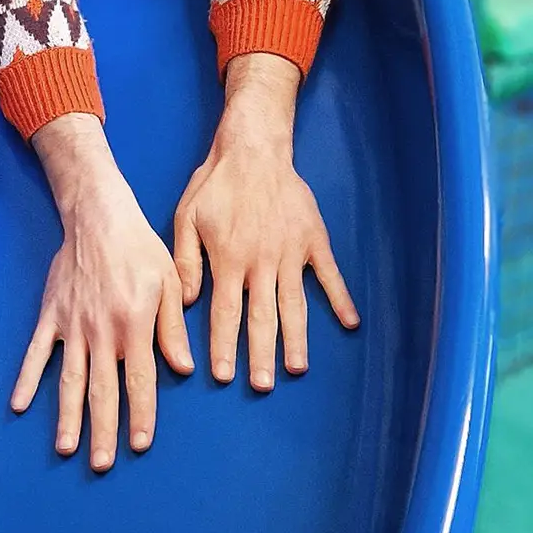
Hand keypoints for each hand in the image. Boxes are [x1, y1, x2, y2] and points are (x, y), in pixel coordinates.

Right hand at [11, 114, 193, 470]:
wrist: (97, 214)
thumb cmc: (139, 246)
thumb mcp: (168, 282)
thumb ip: (172, 328)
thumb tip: (182, 367)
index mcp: (134, 324)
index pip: (139, 381)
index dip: (140, 414)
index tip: (139, 445)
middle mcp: (102, 332)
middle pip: (102, 389)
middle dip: (103, 430)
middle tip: (102, 464)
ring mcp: (72, 325)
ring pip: (69, 379)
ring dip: (67, 416)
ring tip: (65, 448)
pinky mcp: (51, 314)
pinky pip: (36, 352)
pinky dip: (26, 378)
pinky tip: (17, 404)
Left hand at [172, 55, 358, 390]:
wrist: (254, 147)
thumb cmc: (215, 183)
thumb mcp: (186, 217)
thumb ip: (185, 261)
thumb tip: (182, 301)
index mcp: (229, 258)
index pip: (226, 312)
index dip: (224, 345)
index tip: (224, 376)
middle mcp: (262, 261)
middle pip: (262, 317)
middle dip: (261, 354)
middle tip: (263, 385)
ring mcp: (291, 252)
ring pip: (295, 304)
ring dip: (296, 338)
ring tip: (297, 367)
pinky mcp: (312, 239)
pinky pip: (329, 274)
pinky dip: (340, 299)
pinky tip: (349, 324)